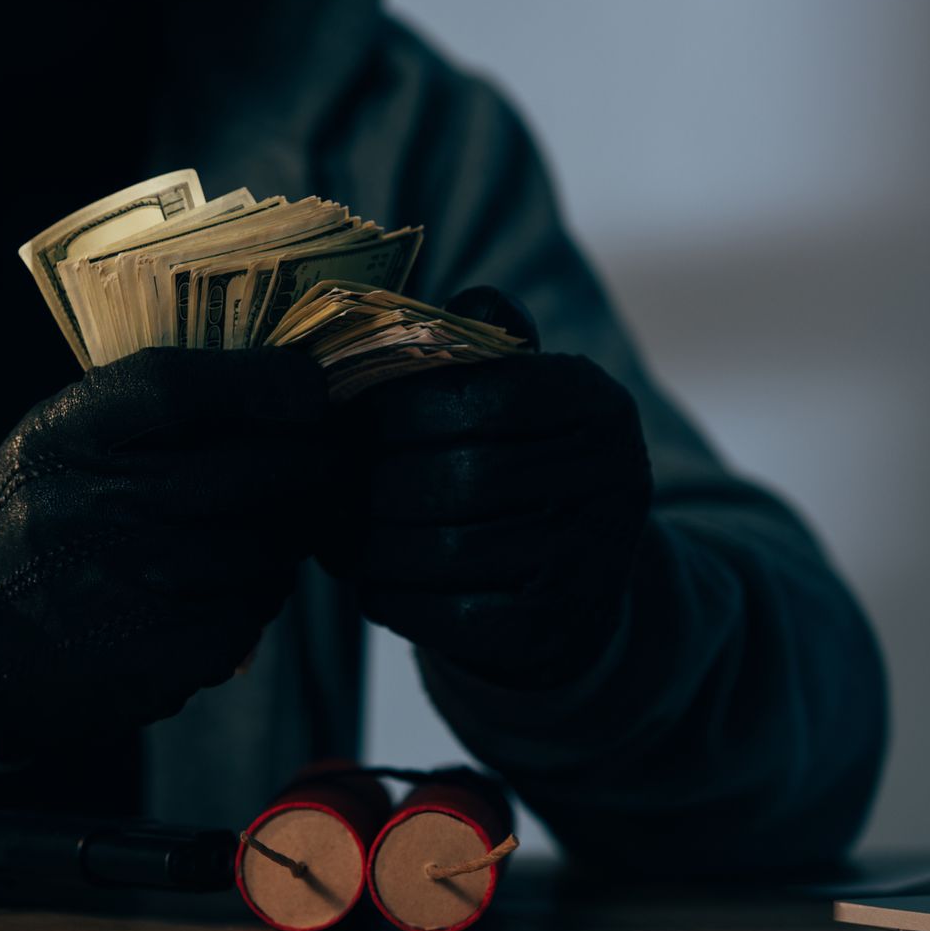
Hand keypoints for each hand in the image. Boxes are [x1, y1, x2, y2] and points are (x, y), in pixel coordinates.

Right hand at [0, 347, 334, 760]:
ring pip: (264, 546)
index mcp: (66, 438)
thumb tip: (278, 381)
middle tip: (329, 461)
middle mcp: (93, 506)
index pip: (173, 388)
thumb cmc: (47, 518)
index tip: (309, 384)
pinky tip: (236, 585)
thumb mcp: (61, 442)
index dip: (257, 381)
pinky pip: (251, 612)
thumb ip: (144, 410)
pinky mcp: (158, 652)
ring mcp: (127, 585)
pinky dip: (259, 596)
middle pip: (245, 470)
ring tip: (275, 527)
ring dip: (288, 534)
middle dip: (310, 463)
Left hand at [321, 287, 652, 687]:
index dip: (395, 409)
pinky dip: (392, 597)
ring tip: (329, 535)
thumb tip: (435, 301)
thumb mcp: (513, 393)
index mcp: (596, 401)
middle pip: (457, 477)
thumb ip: (475, 343)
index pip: (481, 393)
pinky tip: (370, 582)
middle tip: (316, 487)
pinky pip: (449, 616)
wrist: (574, 589)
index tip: (341, 419)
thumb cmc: (516, 467)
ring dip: (368, 546)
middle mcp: (613, 477)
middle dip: (370, 485)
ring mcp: (591, 561)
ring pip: (444, 550)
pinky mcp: (558, 630)